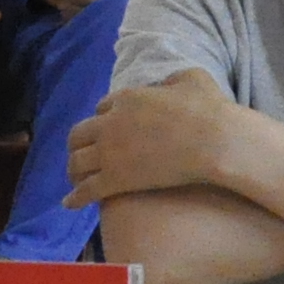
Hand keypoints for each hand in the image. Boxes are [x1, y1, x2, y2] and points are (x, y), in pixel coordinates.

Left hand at [63, 71, 245, 206]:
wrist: (214, 142)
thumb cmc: (209, 110)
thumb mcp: (192, 79)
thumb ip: (175, 79)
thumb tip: (172, 83)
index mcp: (126, 98)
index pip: (102, 107)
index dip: (103, 118)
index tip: (105, 129)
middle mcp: (110, 123)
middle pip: (79, 134)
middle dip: (77, 145)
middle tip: (81, 155)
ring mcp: (110, 152)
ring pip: (76, 162)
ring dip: (73, 171)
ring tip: (75, 180)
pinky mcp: (116, 179)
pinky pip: (87, 189)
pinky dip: (75, 197)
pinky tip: (69, 204)